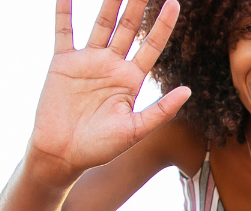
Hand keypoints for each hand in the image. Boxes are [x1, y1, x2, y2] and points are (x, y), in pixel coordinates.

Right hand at [28, 0, 191, 182]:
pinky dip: (64, 11)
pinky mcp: (63, 63)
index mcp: (131, 80)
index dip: (163, 25)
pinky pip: (64, 31)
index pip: (152, 45)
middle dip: (139, 5)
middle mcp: (111, 66)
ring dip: (110, 2)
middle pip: (129, 28)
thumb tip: (188, 90)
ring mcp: (87, 62)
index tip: (175, 3)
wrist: (62, 155)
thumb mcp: (135, 130)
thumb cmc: (100, 148)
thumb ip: (161, 110)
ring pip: (102, 23)